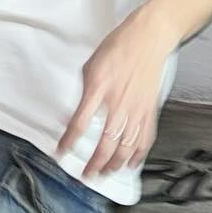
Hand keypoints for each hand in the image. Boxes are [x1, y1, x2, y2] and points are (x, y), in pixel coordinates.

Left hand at [58, 7, 173, 179]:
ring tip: (106, 173)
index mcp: (99, 89)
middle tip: (86, 174)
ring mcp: (136, 108)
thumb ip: (83, 90)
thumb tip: (74, 111)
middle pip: (104, 143)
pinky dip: (138, 154)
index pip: (79, 122)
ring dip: (114, 164)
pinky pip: (145, 138)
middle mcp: (118, 102)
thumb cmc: (119, 47)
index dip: (68, 141)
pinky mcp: (150, 110)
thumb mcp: (91, 65)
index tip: (61, 151)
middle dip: (94, 163)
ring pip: (125, 146)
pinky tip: (131, 163)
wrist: (148, 38)